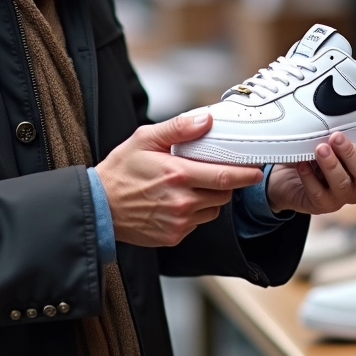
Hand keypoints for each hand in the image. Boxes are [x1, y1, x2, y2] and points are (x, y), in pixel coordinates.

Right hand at [95, 113, 263, 247]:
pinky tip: (178, 202)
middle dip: (226, 182)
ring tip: (190, 186)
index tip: (256, 168)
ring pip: (213, 209)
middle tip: (213, 171)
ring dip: (210, 198)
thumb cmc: (120, 172)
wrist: (99, 207)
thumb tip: (205, 119)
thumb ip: (178, 128)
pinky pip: (198, 223)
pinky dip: (195, 212)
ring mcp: (178, 222)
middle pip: (224, 194)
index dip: (246, 173)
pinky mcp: (174, 236)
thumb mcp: (144, 139)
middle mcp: (181, 201)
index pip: (225, 176)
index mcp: (177, 174)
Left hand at [264, 130, 355, 215]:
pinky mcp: (322, 205)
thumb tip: (340, 113)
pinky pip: (318, 192)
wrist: (290, 177)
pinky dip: (309, 176)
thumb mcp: (332, 142)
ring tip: (320, 149)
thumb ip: (342, 133)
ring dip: (331, 165)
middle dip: (350, 153)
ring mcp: (342, 197)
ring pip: (342, 183)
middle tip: (336, 137)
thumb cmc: (317, 155)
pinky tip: (302, 163)